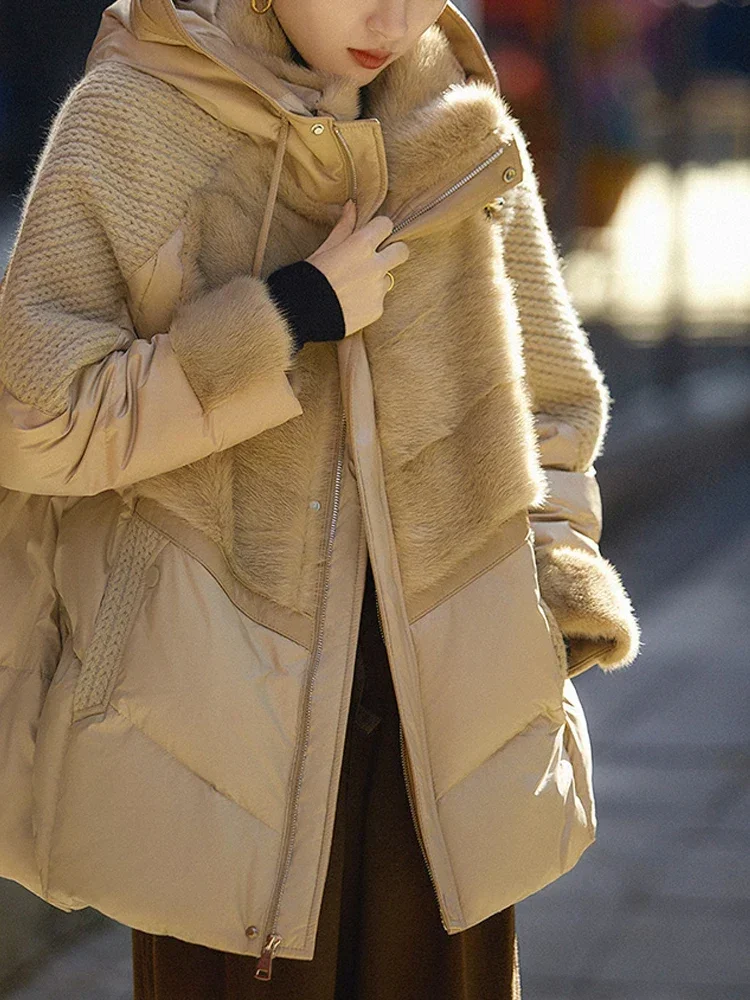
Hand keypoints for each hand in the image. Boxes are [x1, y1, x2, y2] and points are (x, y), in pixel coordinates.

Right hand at [305, 200, 408, 336]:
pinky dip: (369, 300)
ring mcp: (378, 289)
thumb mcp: (324, 248)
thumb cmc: (309, 277)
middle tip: (379, 257)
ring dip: (377, 279)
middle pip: (402, 251)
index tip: (372, 234)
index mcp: (361, 245)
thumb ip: (344, 228)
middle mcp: (375, 266)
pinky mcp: (377, 309)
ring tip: (355, 286)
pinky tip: (351, 303)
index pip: (386, 225)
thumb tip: (352, 205)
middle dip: (394, 251)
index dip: (379, 229)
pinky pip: (379, 299)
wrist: (301, 315)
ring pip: (389, 277)